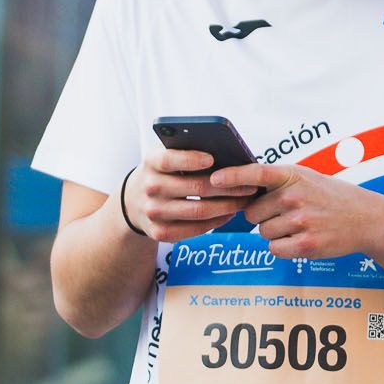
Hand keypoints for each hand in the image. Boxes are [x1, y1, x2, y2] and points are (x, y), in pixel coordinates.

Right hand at [124, 145, 257, 245]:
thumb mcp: (165, 156)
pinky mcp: (160, 233)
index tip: (213, 158)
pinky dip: (216, 222)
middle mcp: (149, 187)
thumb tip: (227, 152)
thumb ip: (186, 150)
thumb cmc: (162, 173)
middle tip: (250, 185)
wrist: (133, 202)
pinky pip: (194, 229)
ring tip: (245, 200)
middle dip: (228, 187)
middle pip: (195, 188)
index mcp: (151, 162)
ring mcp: (153, 212)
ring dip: (227, 206)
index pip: (170, 160)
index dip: (191, 160)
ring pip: (198, 211)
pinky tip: (229, 214)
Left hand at [208, 162, 383, 264]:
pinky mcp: (306, 245)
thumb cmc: (329, 197)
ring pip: (263, 233)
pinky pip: (275, 249)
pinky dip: (283, 247)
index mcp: (293, 175)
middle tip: (286, 214)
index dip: (232, 177)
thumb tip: (237, 191)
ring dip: (275, 233)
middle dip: (262, 217)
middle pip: (252, 213)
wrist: (366, 219)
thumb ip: (275, 182)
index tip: (213, 181)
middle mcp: (295, 196)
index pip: (256, 173)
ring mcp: (301, 221)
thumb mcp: (305, 178)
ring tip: (299, 225)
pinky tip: (302, 238)